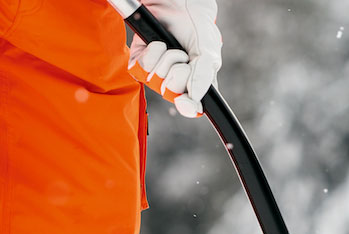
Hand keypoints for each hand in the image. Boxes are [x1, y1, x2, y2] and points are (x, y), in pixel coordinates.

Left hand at [128, 0, 221, 117]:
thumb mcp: (208, 50)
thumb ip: (204, 75)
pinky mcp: (140, 60)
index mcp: (195, 82)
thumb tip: (196, 98)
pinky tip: (157, 44)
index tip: (184, 101)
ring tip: (172, 48)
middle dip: (178, 74)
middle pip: (172, 93)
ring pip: (156, 81)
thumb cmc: (196, 24)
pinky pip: (141, 69)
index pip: (191, 106)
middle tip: (184, 57)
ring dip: (166, 61)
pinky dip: (151, 54)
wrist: (178, 1)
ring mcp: (156, 71)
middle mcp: (174, 80)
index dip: (187, 107)